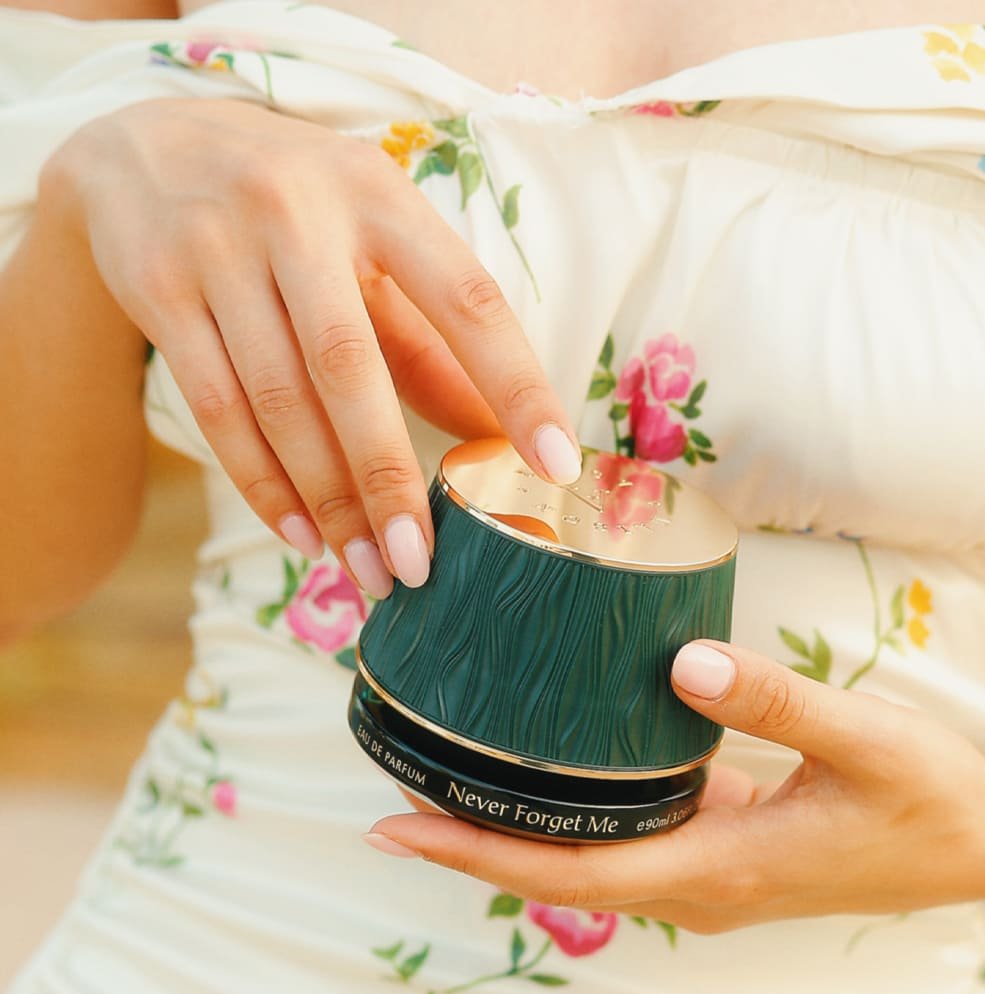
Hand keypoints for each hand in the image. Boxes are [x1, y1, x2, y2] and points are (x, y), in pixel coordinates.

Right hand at [46, 97, 581, 596]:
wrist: (141, 145)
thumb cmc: (296, 209)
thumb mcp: (372, 244)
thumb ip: (429, 339)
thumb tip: (492, 436)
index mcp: (379, 197)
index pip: (467, 301)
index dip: (517, 386)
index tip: (556, 464)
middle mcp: (296, 214)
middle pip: (350, 369)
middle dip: (389, 478)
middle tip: (421, 563)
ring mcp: (217, 250)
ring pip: (280, 402)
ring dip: (329, 502)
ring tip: (372, 570)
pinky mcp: (158, 291)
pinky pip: (217, 411)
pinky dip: (264, 486)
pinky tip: (305, 538)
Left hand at [363, 641, 984, 932]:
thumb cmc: (932, 800)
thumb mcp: (865, 742)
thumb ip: (776, 700)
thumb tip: (681, 662)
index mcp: (718, 868)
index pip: (569, 870)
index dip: (478, 852)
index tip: (394, 824)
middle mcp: (697, 880)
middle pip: (557, 868)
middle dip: (471, 837)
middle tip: (390, 780)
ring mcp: (708, 865)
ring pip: (587, 852)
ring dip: (515, 822)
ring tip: (446, 768)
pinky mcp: (723, 839)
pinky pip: (627, 830)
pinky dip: (574, 804)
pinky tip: (552, 758)